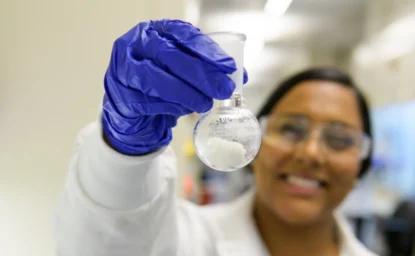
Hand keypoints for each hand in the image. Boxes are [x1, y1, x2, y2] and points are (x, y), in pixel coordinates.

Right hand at [102, 19, 247, 154]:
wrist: (131, 110)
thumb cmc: (159, 84)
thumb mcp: (181, 70)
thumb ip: (206, 68)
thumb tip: (240, 75)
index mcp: (153, 31)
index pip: (182, 35)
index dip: (207, 50)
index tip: (228, 66)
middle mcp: (134, 45)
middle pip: (169, 55)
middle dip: (201, 74)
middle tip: (223, 89)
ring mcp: (122, 70)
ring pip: (157, 79)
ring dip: (187, 93)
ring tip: (206, 103)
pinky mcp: (121, 96)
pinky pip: (149, 102)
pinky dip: (171, 107)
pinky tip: (185, 111)